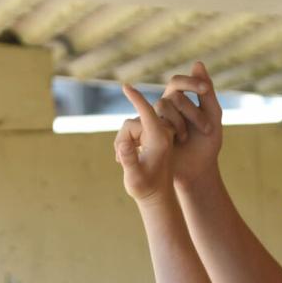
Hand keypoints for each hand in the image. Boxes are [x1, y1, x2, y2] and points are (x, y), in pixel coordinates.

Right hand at [114, 83, 175, 204]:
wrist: (157, 196)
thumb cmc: (145, 188)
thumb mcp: (134, 178)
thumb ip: (129, 160)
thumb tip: (123, 144)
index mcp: (160, 139)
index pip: (147, 112)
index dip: (136, 99)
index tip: (126, 86)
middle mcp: (161, 133)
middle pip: (132, 122)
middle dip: (123, 139)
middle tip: (120, 160)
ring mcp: (157, 134)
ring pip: (131, 126)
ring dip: (123, 142)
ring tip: (124, 162)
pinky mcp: (152, 136)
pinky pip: (133, 130)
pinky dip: (126, 142)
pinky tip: (128, 158)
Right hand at [155, 60, 222, 188]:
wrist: (197, 171)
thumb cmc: (206, 145)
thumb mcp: (213, 117)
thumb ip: (207, 92)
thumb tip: (197, 62)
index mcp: (179, 100)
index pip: (178, 81)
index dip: (191, 82)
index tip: (205, 91)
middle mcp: (165, 107)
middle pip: (174, 94)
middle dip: (193, 110)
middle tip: (207, 128)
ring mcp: (155, 118)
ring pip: (164, 105)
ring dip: (183, 122)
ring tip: (189, 139)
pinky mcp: (148, 131)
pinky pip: (155, 119)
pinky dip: (173, 129)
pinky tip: (179, 141)